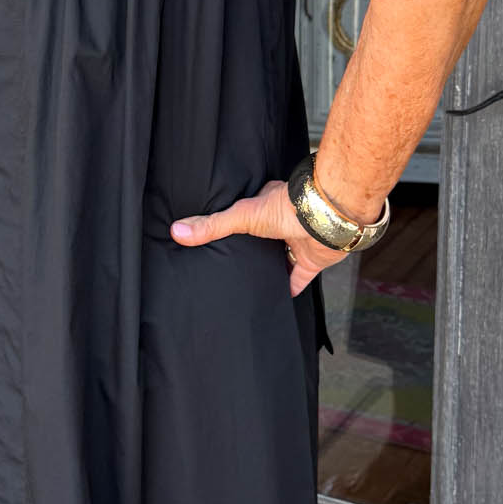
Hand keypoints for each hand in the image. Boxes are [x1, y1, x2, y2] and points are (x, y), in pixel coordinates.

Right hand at [170, 179, 353, 296]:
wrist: (326, 217)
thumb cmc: (286, 207)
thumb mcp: (241, 215)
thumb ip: (212, 226)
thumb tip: (177, 231)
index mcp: (266, 205)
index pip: (248, 214)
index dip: (237, 223)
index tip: (224, 236)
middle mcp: (283, 223)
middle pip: (265, 238)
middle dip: (254, 250)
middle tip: (235, 264)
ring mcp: (298, 242)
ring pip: (283, 258)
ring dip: (272, 268)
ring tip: (251, 282)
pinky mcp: (312, 260)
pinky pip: (300, 278)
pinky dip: (291, 287)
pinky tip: (279, 298)